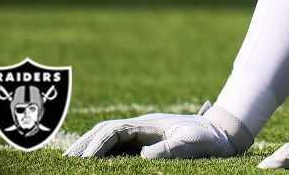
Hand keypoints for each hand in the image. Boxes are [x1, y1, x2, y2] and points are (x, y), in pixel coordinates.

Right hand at [63, 101, 252, 158]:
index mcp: (149, 124)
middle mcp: (142, 125)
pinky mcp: (146, 141)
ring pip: (108, 137)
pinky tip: (93, 163)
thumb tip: (142, 157)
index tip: (86, 161)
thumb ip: (168, 149)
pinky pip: (118, 145)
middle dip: (84, 144)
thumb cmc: (210, 138)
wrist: (225, 132)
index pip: (114, 131)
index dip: (98, 145)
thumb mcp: (191, 143)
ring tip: (70, 162)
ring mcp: (143, 132)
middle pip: (105, 131)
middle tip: (64, 161)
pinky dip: (102, 152)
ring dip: (89, 147)